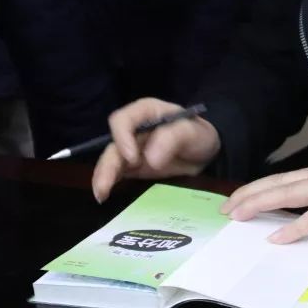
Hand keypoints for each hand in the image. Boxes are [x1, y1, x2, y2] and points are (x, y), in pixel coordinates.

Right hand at [91, 98, 220, 202]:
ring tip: (101, 194)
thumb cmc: (199, 135)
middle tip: (105, 185)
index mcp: (146, 112)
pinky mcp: (131, 166)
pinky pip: (116, 172)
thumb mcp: (192, 132)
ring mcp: (131, 148)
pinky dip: (108, 183)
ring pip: (111, 160)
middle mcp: (134, 129)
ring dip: (103, 176)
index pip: (124, 120)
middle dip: (108, 164)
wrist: (205, 152)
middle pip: (114, 143)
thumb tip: (150, 158)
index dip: (122, 137)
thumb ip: (172, 139)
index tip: (132, 158)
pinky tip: (104, 195)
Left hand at [221, 154, 307, 243]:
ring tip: (238, 214)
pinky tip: (277, 236)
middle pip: (277, 182)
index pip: (282, 178)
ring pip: (288, 193)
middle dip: (249, 194)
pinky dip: (295, 227)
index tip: (236, 198)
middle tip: (225, 208)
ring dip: (261, 203)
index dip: (257, 187)